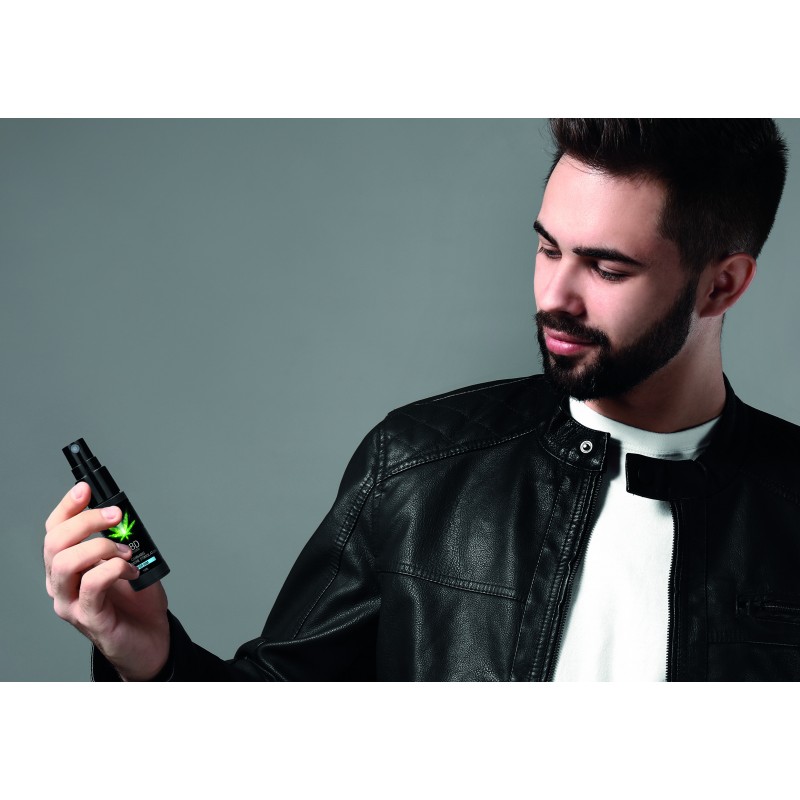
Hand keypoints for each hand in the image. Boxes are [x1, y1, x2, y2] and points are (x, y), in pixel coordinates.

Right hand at [44, 482, 169, 679]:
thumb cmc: (137, 602)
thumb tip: (120, 515)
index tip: (85, 489)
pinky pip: (92, 584)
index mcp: (67, 567)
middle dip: (86, 521)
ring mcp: (71, 603)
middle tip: (115, 517)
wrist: (151, 640)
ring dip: (101, 547)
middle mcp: (61, 584)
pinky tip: (130, 572)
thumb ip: (119, 540)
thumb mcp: (127, 561)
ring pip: (66, 562)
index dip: (67, 507)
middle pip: (55, 543)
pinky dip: (114, 569)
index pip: (53, 531)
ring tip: (125, 553)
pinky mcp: (88, 619)